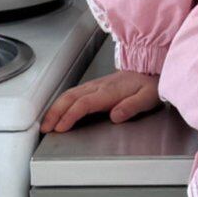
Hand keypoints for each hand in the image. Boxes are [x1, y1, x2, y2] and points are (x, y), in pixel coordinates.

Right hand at [40, 70, 160, 132]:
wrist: (152, 68)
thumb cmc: (150, 84)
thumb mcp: (147, 97)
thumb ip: (131, 107)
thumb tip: (116, 116)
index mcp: (110, 91)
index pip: (84, 104)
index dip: (70, 116)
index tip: (61, 127)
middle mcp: (99, 87)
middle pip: (70, 97)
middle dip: (55, 113)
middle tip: (45, 128)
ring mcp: (96, 85)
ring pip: (69, 94)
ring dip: (55, 107)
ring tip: (46, 122)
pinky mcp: (95, 86)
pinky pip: (74, 93)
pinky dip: (61, 102)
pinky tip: (58, 110)